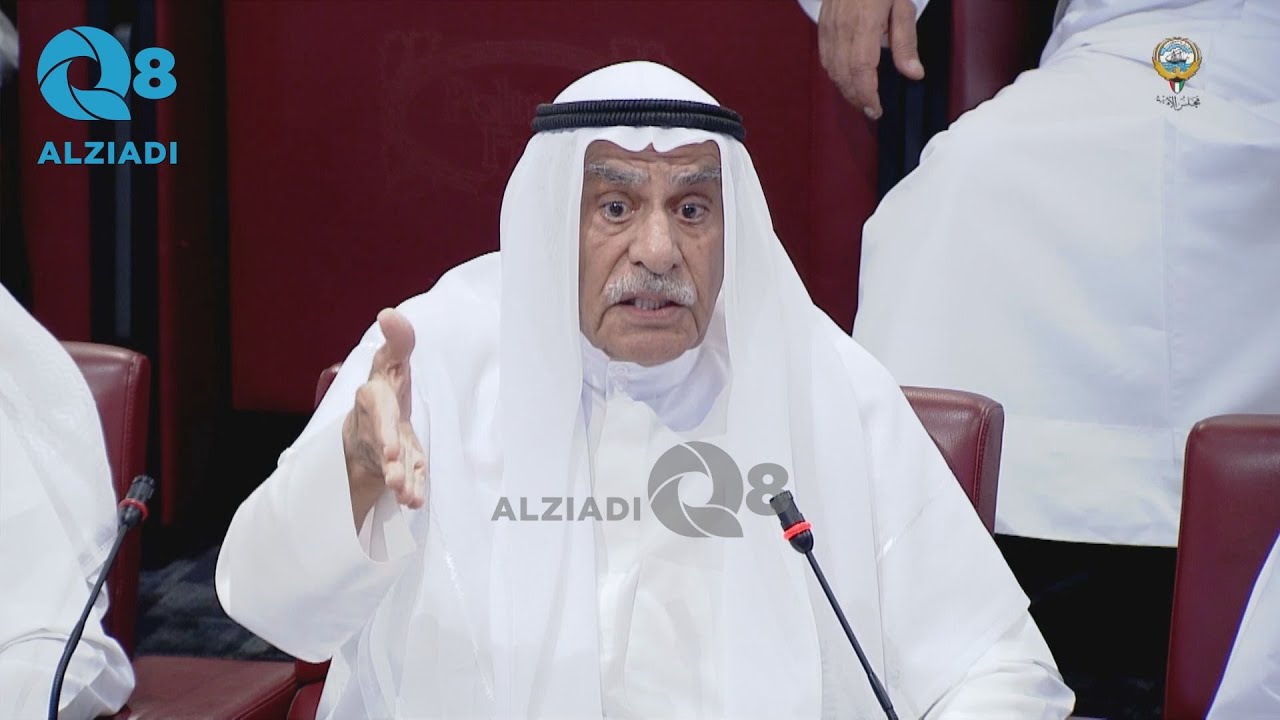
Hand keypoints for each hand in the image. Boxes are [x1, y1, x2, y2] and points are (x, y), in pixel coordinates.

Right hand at [342, 308, 427, 527]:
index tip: (391, 450)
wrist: (370, 421)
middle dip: (389, 460)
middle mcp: (374, 425)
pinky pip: (405, 477)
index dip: (383, 430)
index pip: (379, 410)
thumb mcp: (391, 361)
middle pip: (381, 444)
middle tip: (395, 474)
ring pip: (390, 465)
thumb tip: (390, 313)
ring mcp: (383, 448)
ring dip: (399, 479)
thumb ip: (398, 340)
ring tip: (406, 495)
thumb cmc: (386, 387)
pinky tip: (416, 501)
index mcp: (374, 397)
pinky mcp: (396, 465)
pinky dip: (412, 489)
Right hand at [817, 0, 924, 118]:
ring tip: (860, 98)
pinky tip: (845, 78)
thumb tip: (913, 73)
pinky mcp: (822, 26)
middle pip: (844, 76)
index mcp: (863, 25)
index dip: (868, 96)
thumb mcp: (903, 6)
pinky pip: (824, 57)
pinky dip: (834, 73)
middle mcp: (842, 29)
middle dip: (857, 98)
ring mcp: (829, 28)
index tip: (877, 109)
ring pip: (831, 69)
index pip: (862, 71)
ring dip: (845, 89)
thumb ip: (906, 42)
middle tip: (871, 109)